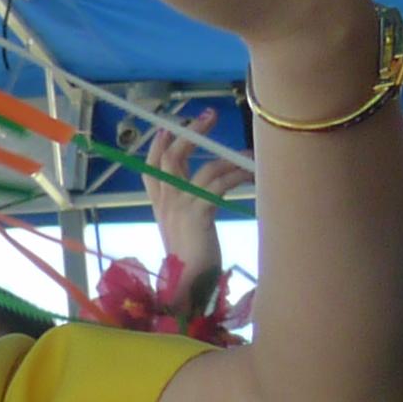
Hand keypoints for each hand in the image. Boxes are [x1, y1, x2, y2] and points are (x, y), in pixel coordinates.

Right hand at [139, 108, 230, 283]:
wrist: (188, 286)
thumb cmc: (193, 261)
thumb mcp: (185, 228)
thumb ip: (190, 205)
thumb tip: (209, 182)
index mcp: (160, 206)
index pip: (151, 169)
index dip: (157, 146)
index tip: (167, 126)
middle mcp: (166, 203)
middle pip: (171, 157)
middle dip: (190, 132)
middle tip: (209, 115)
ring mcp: (179, 207)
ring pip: (203, 168)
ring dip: (229, 158)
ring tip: (247, 155)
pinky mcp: (197, 214)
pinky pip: (219, 183)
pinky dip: (237, 174)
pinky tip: (251, 174)